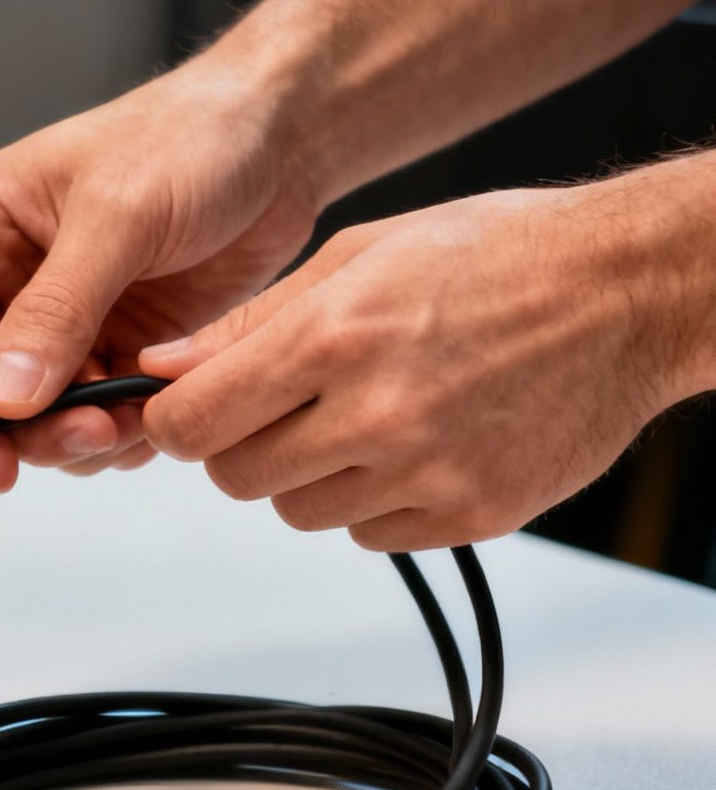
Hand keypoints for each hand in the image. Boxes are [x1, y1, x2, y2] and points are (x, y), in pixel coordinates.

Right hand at [0, 66, 319, 491]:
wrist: (281, 136)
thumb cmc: (194, 135)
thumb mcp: (119, 216)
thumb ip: (56, 310)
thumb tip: (0, 395)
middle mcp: (7, 278)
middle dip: (30, 428)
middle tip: (91, 434)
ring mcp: (61, 318)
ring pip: (37, 416)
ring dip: (81, 434)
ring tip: (134, 416)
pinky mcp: (114, 343)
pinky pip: (95, 415)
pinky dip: (122, 428)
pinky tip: (158, 405)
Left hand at [138, 170, 715, 551]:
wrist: (629, 289)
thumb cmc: (496, 254)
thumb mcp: (355, 255)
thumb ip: (248, 325)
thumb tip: (160, 369)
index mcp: (334, 336)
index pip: (194, 423)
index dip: (177, 422)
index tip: (188, 411)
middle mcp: (377, 411)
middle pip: (238, 479)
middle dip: (240, 448)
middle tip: (280, 409)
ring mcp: (428, 471)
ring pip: (300, 512)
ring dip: (309, 476)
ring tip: (361, 415)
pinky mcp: (472, 514)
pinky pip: (370, 535)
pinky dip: (373, 501)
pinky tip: (412, 444)